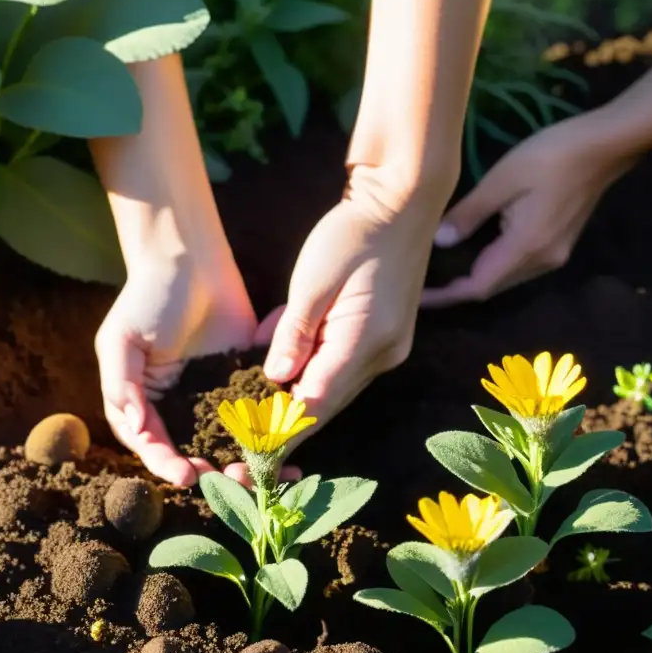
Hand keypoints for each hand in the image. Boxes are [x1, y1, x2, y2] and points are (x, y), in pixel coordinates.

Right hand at [95, 252, 256, 486]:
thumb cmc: (148, 296)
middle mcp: (177, 406)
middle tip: (228, 480)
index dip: (166, 464)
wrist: (190, 259)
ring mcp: (212, 396)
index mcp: (142, 403)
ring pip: (226, 440)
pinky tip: (284, 446)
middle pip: (191, 450)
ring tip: (258, 473)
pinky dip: (269, 431)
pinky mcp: (244, 381)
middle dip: (209, 471)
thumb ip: (120, 383)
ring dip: (241, 459)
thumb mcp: (122, 339)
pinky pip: (256, 413)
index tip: (186, 476)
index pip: (152, 444)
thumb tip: (131, 424)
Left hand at [259, 167, 446, 436]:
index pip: (317, 402)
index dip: (285, 429)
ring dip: (301, 394)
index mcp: (365, 341)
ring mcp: (390, 348)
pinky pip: (346, 366)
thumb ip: (293, 333)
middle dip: (290, 422)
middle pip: (329, 401)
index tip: (255, 449)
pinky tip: (287, 366)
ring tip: (260, 409)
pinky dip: (316, 369)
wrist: (403, 202)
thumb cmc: (354, 233)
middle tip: (249, 438)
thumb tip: (275, 378)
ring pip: (336, 386)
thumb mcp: (312, 281)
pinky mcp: (388, 337)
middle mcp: (384, 355)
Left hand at [420, 115, 637, 306]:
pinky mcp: (560, 245)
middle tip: (421, 281)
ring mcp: (555, 255)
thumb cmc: (551, 155)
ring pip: (505, 278)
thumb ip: (469, 214)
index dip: (446, 295)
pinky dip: (494, 264)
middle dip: (457, 289)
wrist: (605, 146)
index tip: (418, 296)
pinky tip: (475, 251)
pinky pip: (519, 265)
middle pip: (492, 287)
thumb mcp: (502, 179)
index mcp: (526, 247)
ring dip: (475, 277)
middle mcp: (542, 261)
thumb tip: (440, 242)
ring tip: (442, 269)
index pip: (478, 286)